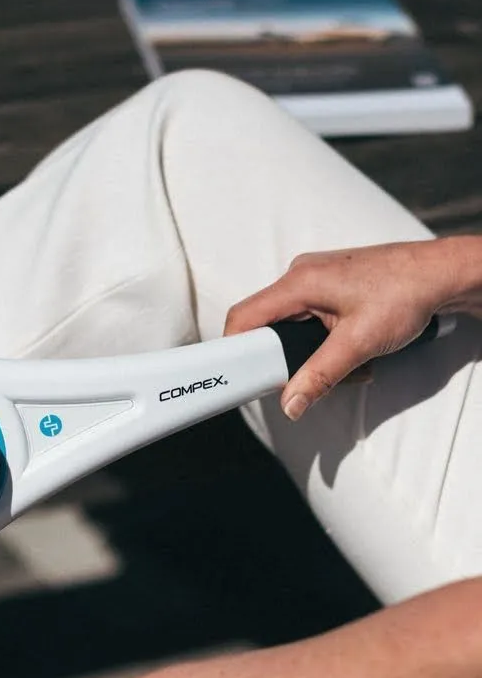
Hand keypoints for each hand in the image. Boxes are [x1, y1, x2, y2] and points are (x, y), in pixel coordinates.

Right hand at [223, 240, 459, 420]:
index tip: (240, 376)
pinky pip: (308, 318)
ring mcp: (314, 279)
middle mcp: (300, 276)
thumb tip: (291, 403)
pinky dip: (323, 340)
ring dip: (311, 352)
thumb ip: (320, 375)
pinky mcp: (327, 285)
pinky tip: (351, 350)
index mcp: (298, 283)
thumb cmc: (407, 293)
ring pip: (291, 325)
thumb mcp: (360, 344)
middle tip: (306, 379)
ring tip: (347, 364)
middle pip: (266, 326)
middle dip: (285, 358)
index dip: (235, 349)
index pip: (244, 318)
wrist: (442, 274)